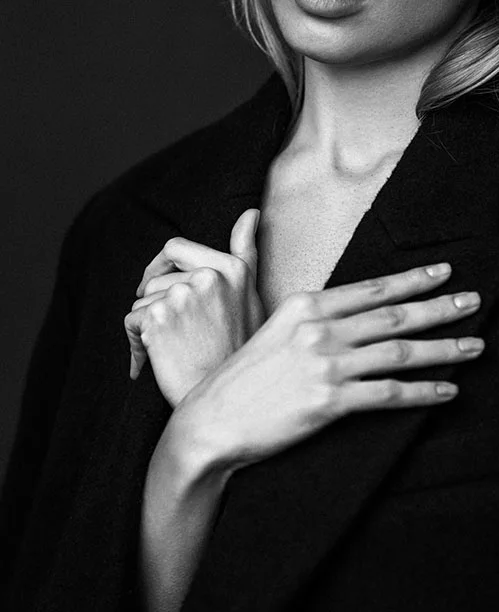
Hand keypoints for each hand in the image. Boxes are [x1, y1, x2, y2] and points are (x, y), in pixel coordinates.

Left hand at [124, 209, 264, 406]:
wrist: (226, 398)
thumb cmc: (239, 349)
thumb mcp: (252, 295)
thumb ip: (245, 251)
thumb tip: (250, 213)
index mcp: (233, 268)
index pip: (175, 249)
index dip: (160, 268)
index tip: (160, 287)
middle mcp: (209, 276)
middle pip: (155, 280)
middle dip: (155, 304)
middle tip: (172, 332)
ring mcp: (183, 295)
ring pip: (142, 301)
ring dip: (147, 326)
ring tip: (171, 350)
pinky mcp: (158, 318)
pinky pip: (131, 320)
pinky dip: (135, 342)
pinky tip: (155, 359)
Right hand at [168, 262, 482, 473]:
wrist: (208, 422)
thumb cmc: (242, 378)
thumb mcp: (272, 328)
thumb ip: (310, 314)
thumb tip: (343, 308)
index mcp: (306, 306)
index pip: (372, 288)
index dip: (412, 280)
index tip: (443, 273)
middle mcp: (319, 330)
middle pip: (394, 315)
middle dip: (440, 308)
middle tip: (476, 301)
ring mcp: (325, 365)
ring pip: (400, 352)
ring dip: (444, 349)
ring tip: (475, 346)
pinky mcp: (329, 402)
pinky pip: (390, 394)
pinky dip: (424, 392)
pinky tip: (448, 391)